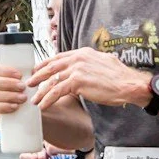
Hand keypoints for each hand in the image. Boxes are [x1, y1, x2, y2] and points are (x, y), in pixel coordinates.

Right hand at [0, 62, 27, 116]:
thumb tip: (34, 71)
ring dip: (8, 96)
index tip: (20, 75)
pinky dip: (4, 107)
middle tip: (23, 87)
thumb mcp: (22, 80)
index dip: (5, 71)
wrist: (21, 110)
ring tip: (22, 98)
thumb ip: (25, 74)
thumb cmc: (20, 90)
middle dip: (8, 84)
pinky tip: (15, 106)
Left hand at [27, 47, 149, 111]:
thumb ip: (91, 63)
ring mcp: (77, 69)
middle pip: (52, 67)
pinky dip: (48, 99)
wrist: (128, 84)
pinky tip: (43, 106)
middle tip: (29, 83)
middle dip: (39, 76)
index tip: (37, 69)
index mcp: (83, 53)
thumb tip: (86, 68)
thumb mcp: (103, 62)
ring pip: (52, 80)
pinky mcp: (78, 81)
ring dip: (41, 91)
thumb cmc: (119, 78)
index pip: (59, 57)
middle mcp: (78, 58)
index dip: (45, 64)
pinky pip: (58, 91)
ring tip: (34, 99)